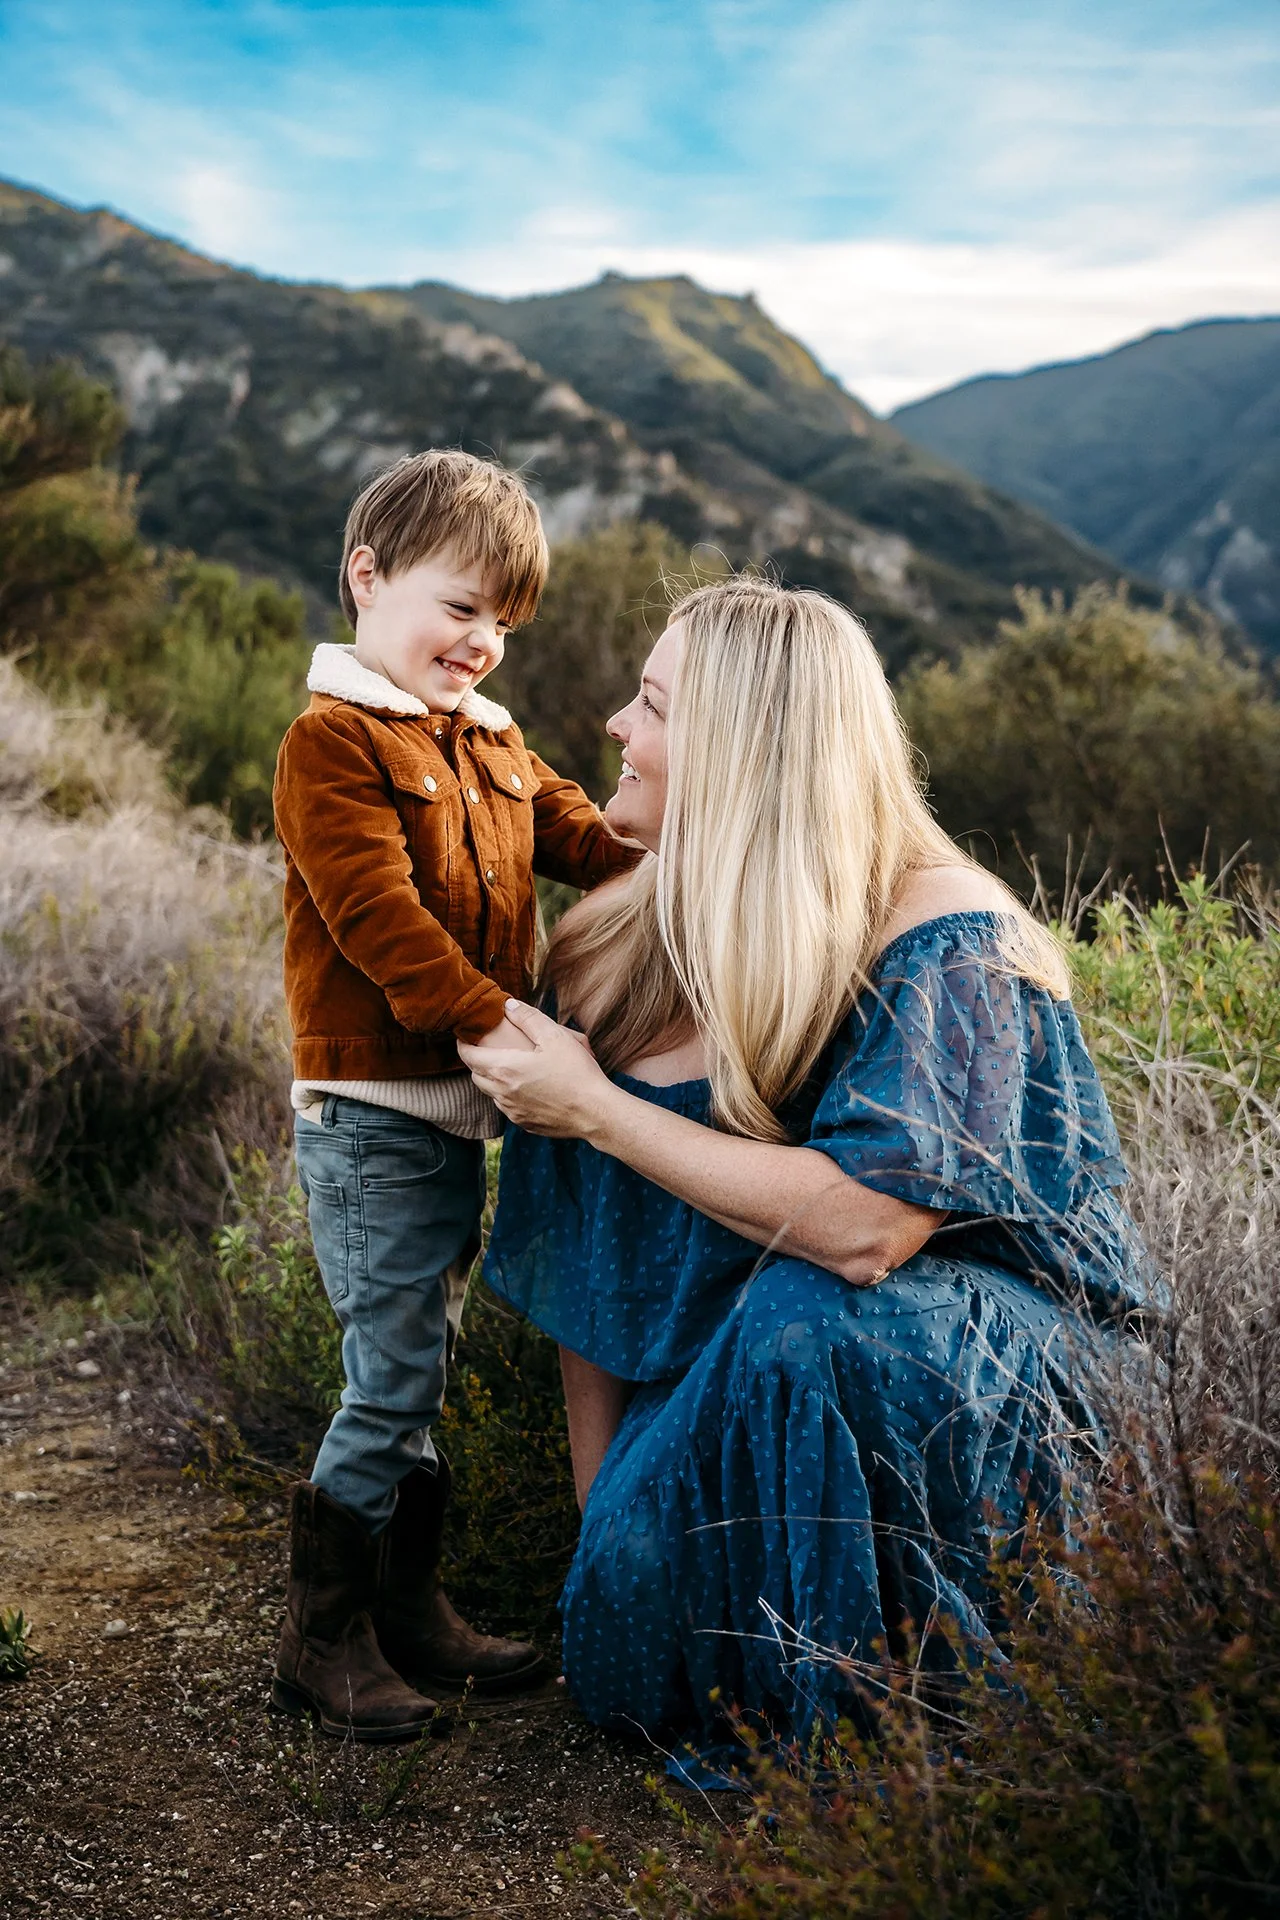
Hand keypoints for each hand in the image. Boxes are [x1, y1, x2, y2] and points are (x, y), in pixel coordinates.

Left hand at [458, 1000, 614, 1137]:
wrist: (595, 1112)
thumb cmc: (577, 1073)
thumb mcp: (555, 1036)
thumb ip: (528, 1018)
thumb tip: (509, 1006)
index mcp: (505, 1069)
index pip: (469, 1056)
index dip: (463, 1045)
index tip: (465, 1036)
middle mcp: (502, 1093)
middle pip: (476, 1075)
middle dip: (477, 1062)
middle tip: (486, 1049)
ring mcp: (512, 1111)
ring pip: (491, 1093)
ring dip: (493, 1080)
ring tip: (508, 1067)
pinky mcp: (524, 1124)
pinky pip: (507, 1107)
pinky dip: (509, 1095)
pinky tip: (527, 1087)